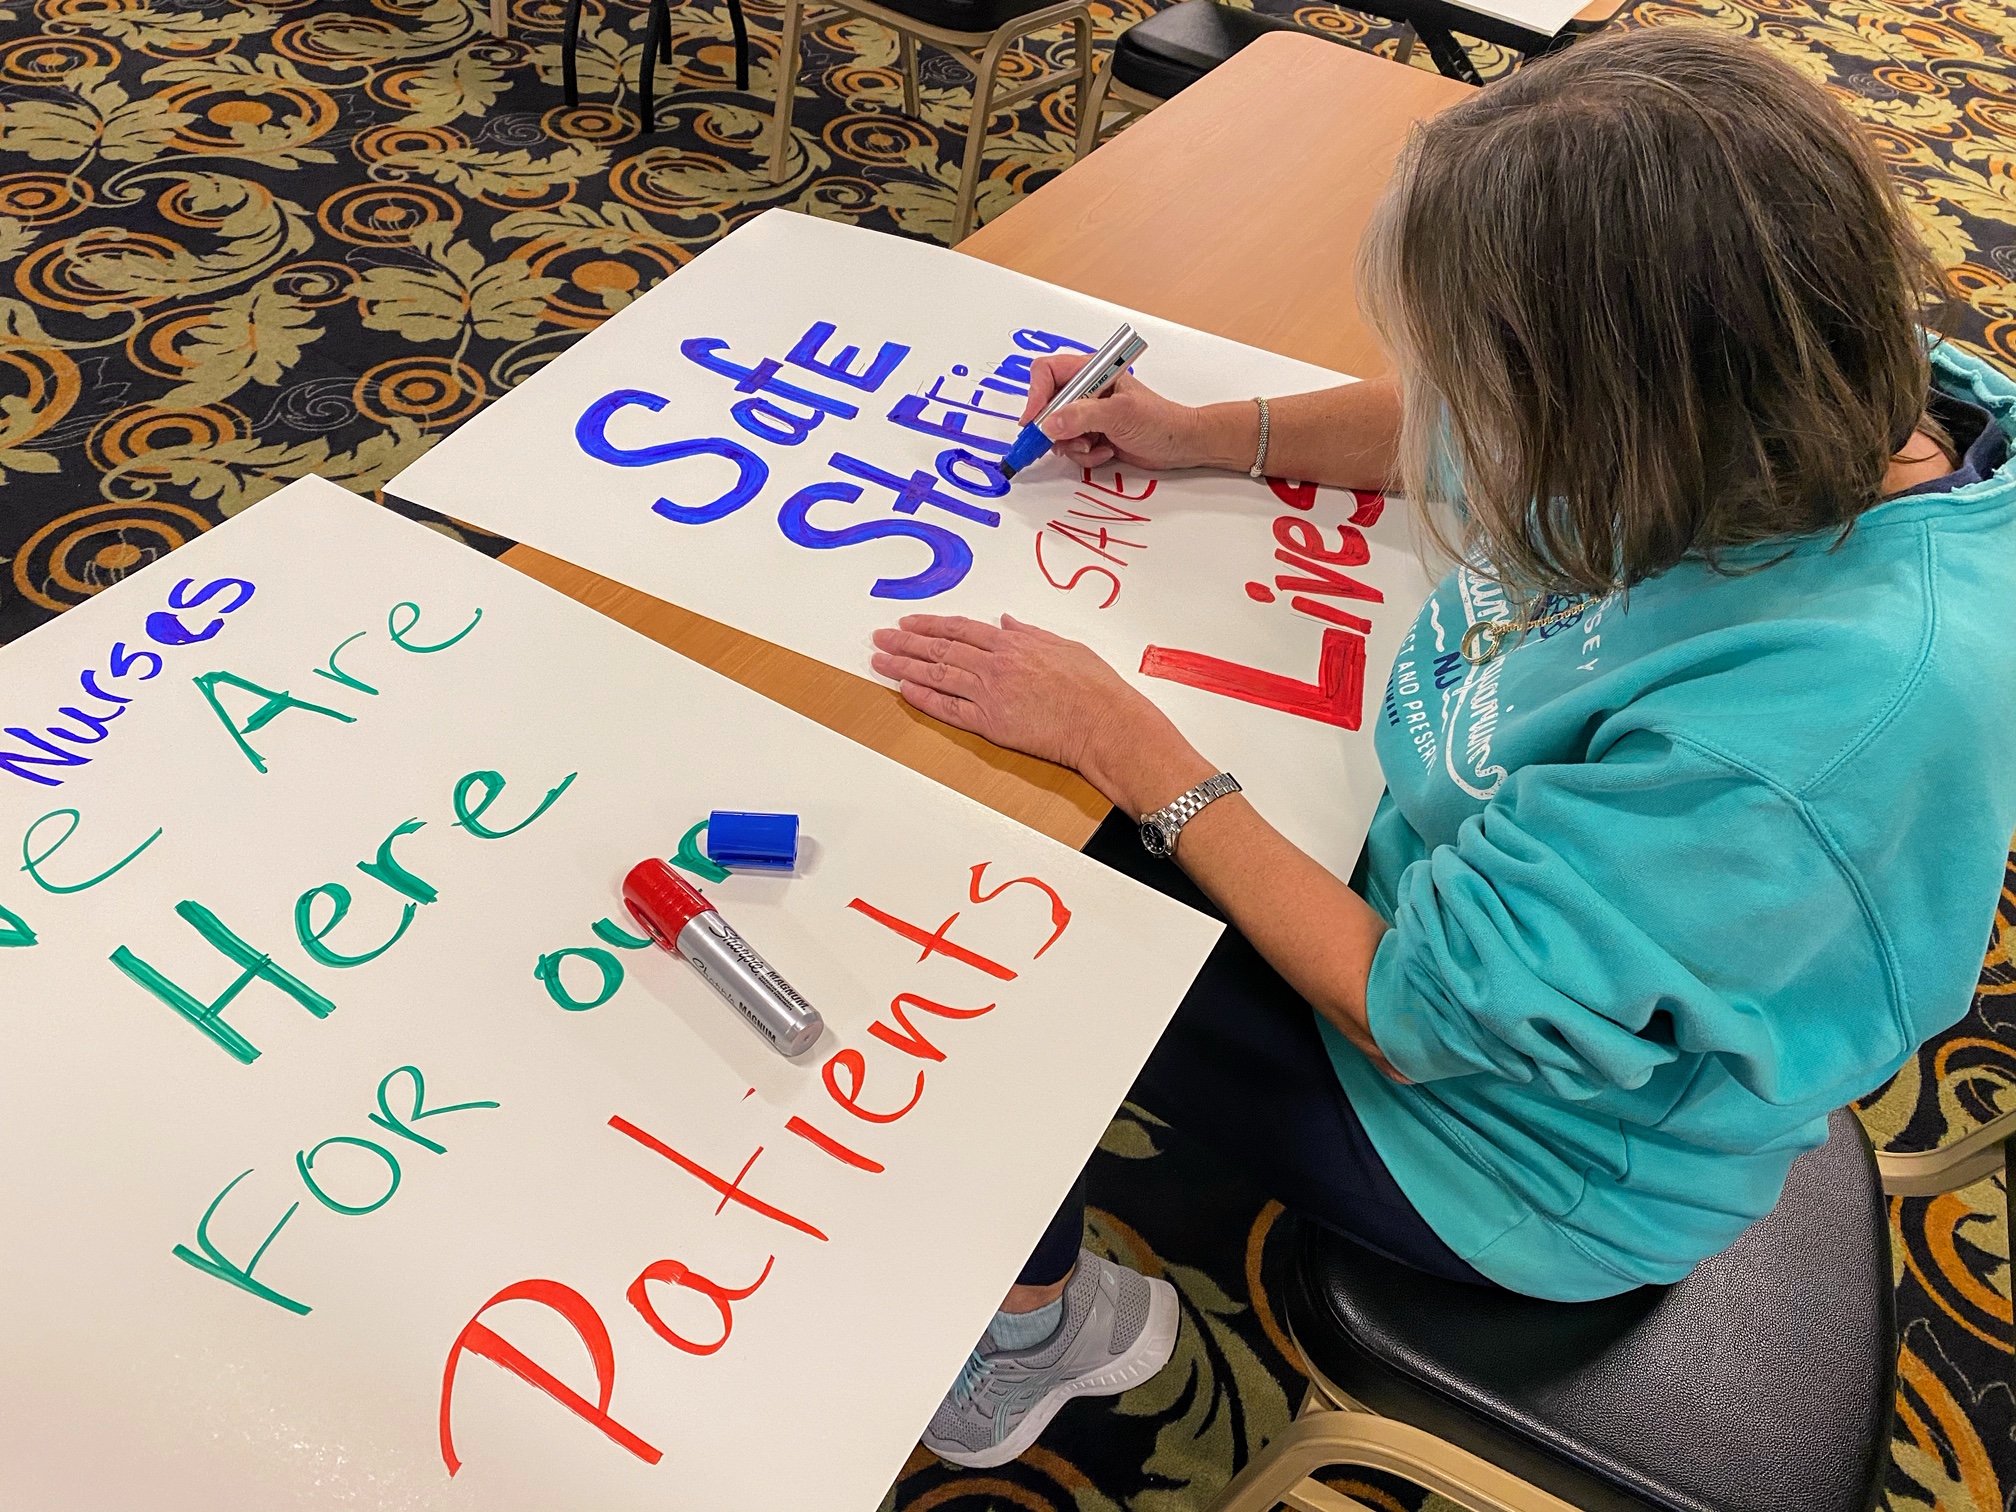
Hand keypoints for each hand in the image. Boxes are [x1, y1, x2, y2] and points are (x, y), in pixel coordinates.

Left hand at [869, 613, 1213, 814]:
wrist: (1104, 722)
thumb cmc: (1094, 686)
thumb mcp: (1065, 646)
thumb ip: (1030, 633)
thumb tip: (1006, 622)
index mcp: (1014, 643)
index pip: (960, 630)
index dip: (930, 624)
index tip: (908, 622)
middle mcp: (996, 664)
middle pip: (940, 648)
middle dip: (905, 642)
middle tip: (879, 637)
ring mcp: (990, 694)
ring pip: (937, 675)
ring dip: (904, 666)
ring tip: (879, 660)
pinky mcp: (990, 723)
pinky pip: (947, 708)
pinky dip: (923, 697)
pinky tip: (903, 689)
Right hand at [1021, 356, 1247, 471]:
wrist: (1180, 444)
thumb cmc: (1161, 421)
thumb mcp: (1120, 414)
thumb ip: (1082, 416)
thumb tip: (1052, 423)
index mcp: (1093, 372)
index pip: (1047, 373)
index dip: (1036, 395)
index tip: (1035, 420)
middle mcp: (1086, 390)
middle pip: (1046, 404)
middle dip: (1054, 428)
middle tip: (1066, 440)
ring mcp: (1087, 413)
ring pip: (1056, 431)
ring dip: (1072, 445)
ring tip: (1095, 445)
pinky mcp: (1091, 434)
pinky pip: (1070, 447)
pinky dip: (1084, 455)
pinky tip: (1106, 451)